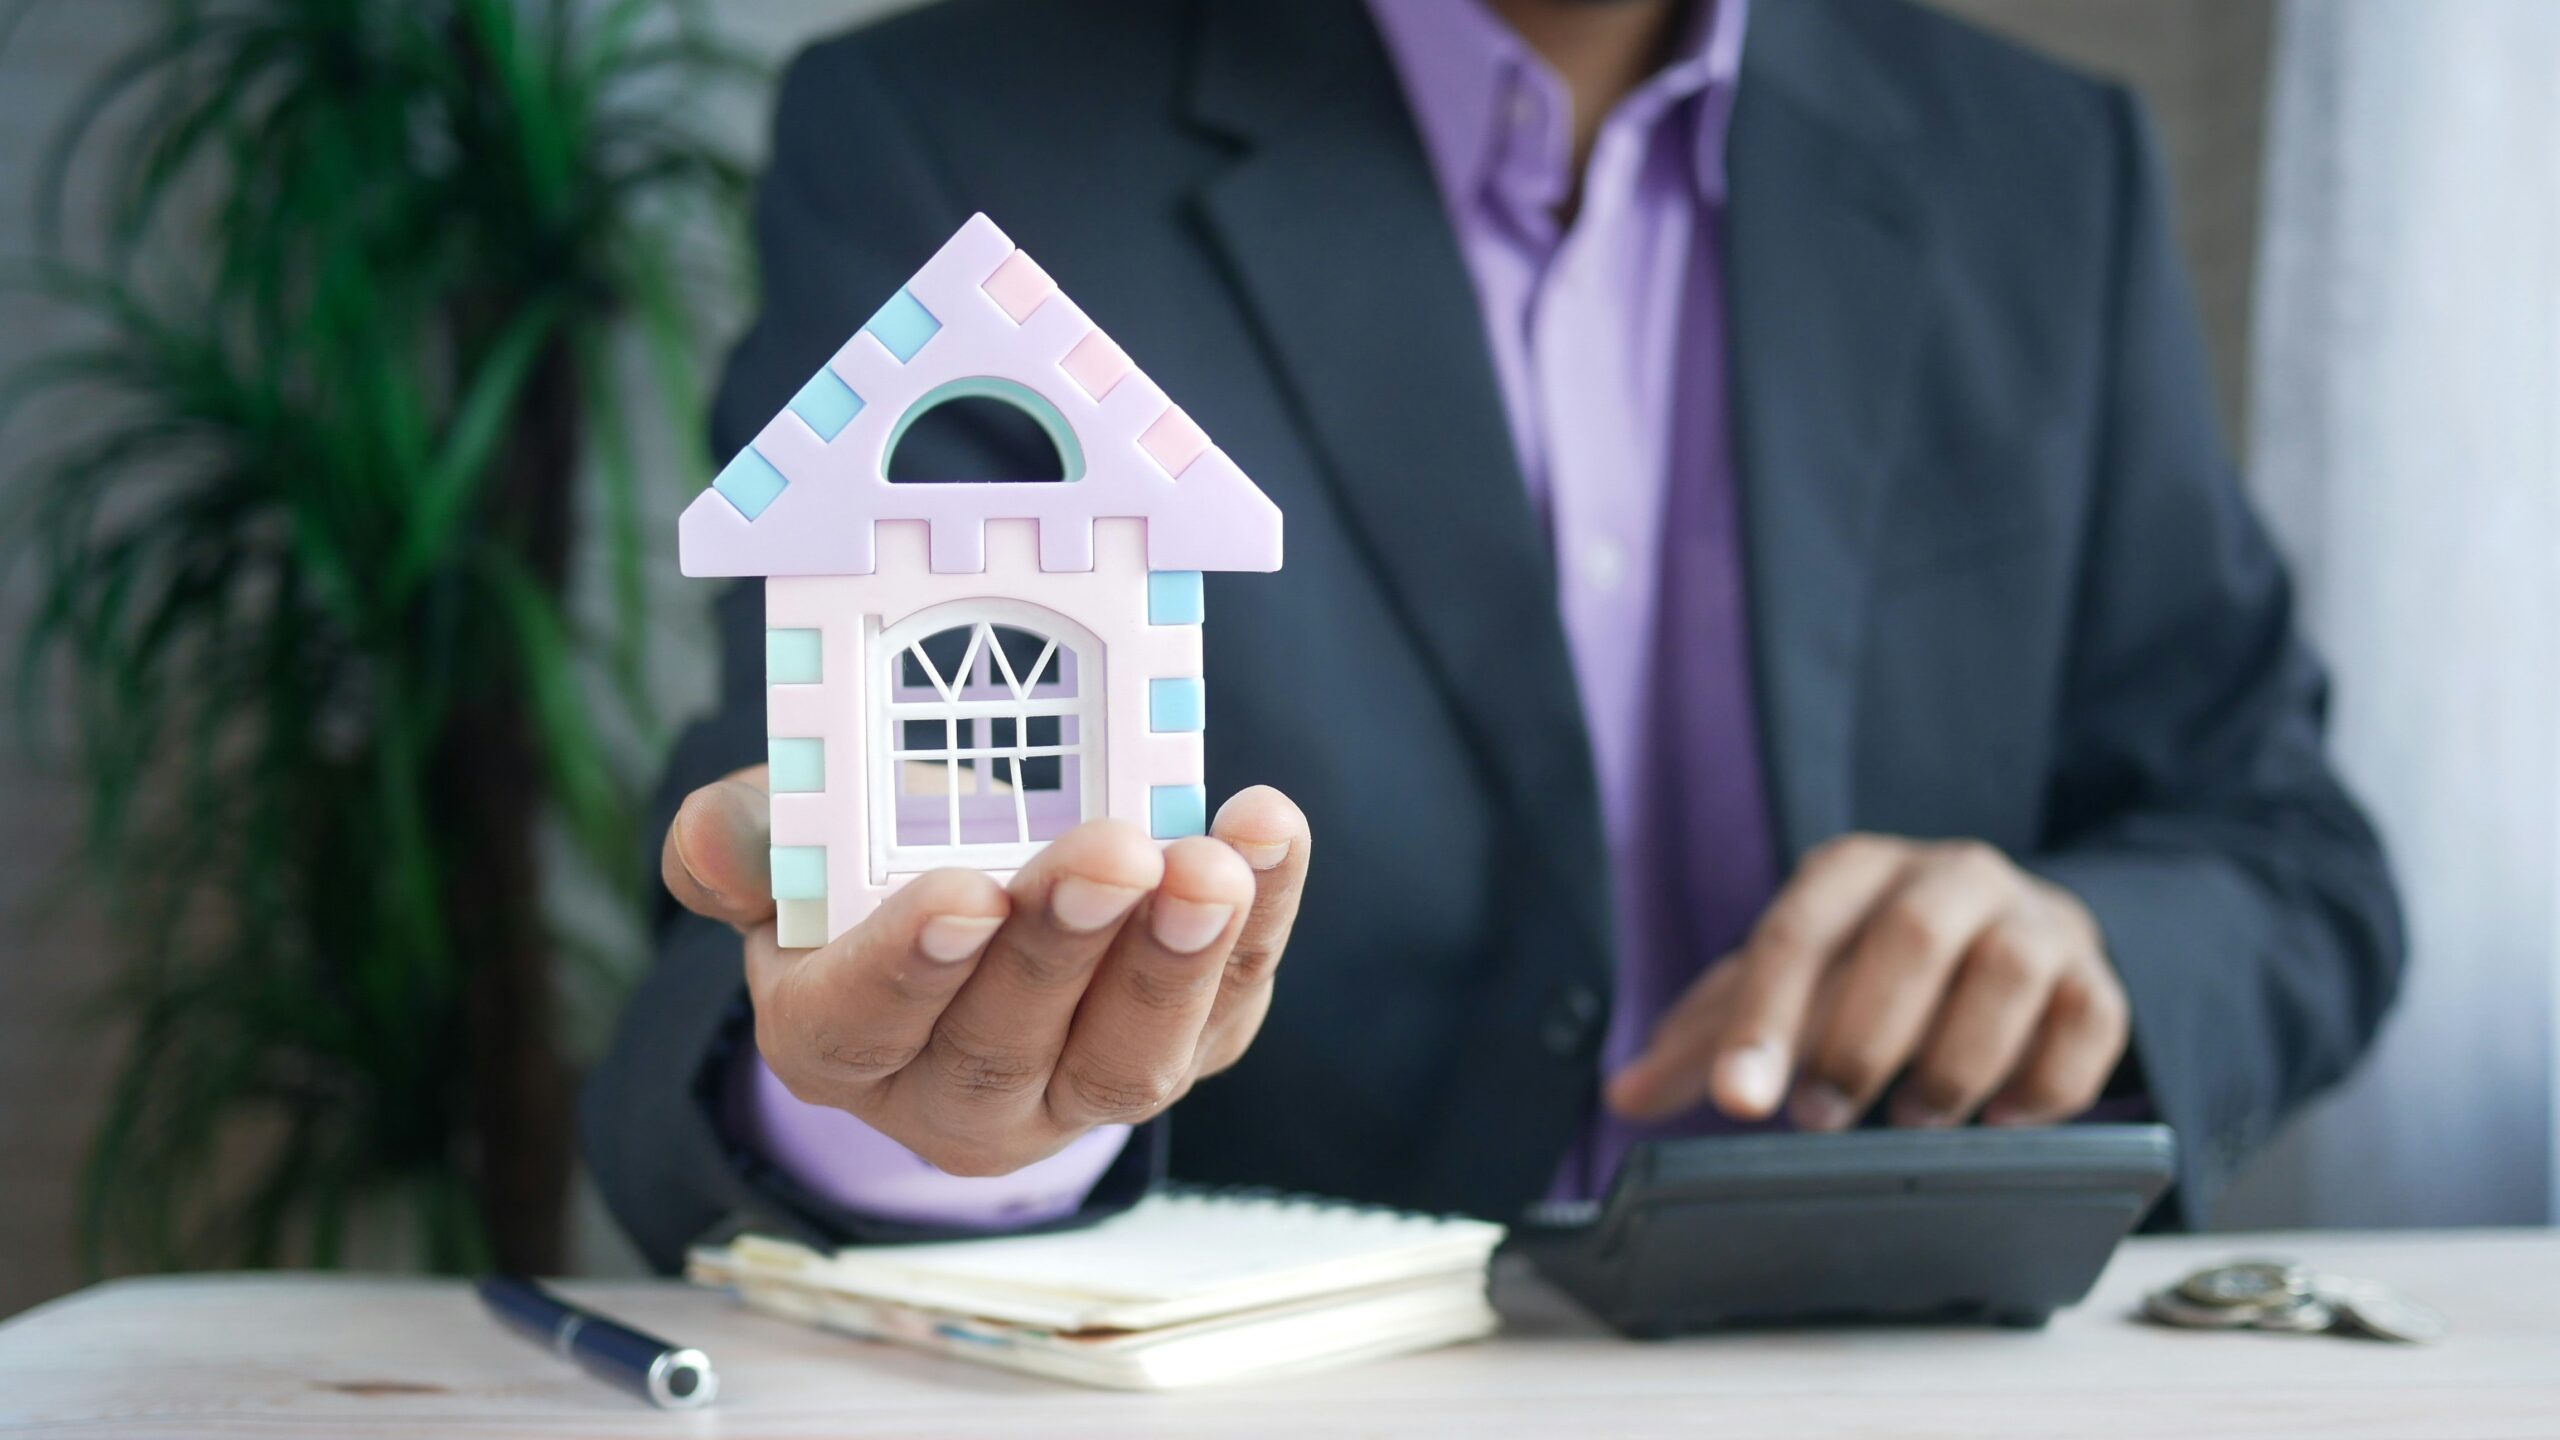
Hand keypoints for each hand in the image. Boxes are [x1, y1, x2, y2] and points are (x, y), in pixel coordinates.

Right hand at [664, 766, 1310, 1174]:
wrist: (970, 894)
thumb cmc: (865, 867)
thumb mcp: (785, 845)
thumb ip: (743, 841)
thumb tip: (718, 835)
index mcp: (836, 1040)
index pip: (863, 1022)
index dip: (913, 964)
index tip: (966, 893)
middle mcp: (954, 1094)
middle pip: (1006, 1044)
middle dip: (1064, 948)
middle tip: (1112, 854)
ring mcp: (1077, 1088)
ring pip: (1127, 1058)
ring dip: (1178, 960)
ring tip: (1210, 866)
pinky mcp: (1182, 1050)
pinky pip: (1227, 1006)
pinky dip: (1260, 923)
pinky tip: (1268, 835)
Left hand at [1606, 834, 2128, 1131]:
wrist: (2013, 934)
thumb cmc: (1876, 966)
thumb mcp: (1791, 986)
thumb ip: (1711, 1037)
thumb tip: (1623, 1094)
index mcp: (1854, 871)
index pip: (1797, 934)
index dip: (1763, 1021)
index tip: (1739, 1102)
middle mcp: (1948, 875)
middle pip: (1908, 938)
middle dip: (1861, 1039)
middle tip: (1822, 1119)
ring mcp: (2032, 921)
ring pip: (2006, 973)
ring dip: (1955, 1061)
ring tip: (1916, 1121)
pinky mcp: (2095, 976)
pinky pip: (2088, 1021)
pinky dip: (2046, 1082)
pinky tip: (2003, 1120)